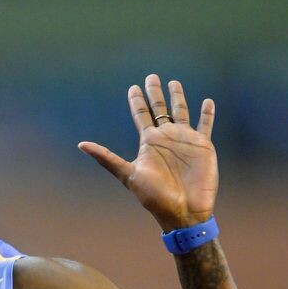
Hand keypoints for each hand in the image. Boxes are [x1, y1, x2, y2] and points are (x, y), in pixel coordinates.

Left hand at [79, 74, 217, 230]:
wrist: (183, 211)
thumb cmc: (154, 196)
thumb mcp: (127, 174)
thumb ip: (106, 158)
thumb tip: (80, 145)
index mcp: (149, 142)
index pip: (141, 115)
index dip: (136, 101)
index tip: (133, 87)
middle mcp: (166, 138)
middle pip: (159, 109)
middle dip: (155, 93)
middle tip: (151, 77)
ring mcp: (184, 140)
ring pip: (181, 112)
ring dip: (178, 98)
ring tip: (174, 82)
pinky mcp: (203, 146)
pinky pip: (205, 125)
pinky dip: (207, 114)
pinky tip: (207, 102)